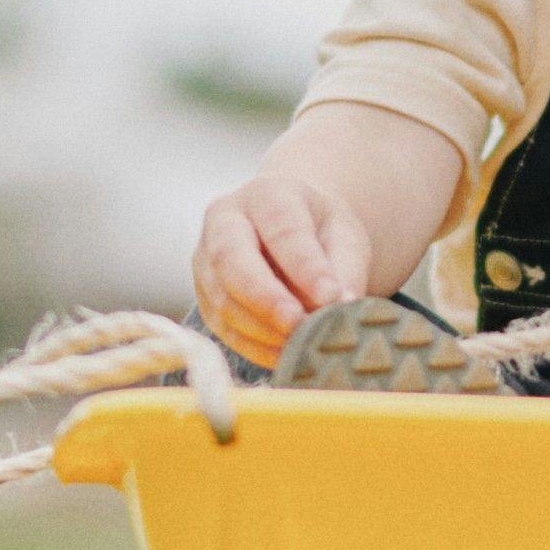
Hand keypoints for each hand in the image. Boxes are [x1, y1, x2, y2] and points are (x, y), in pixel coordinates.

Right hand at [191, 171, 379, 364]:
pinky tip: (283, 356)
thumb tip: (340, 308)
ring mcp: (206, 258)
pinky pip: (222, 327)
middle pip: (231, 258)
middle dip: (264, 297)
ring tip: (298, 347)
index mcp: (268, 194)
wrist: (288, 230)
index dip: (305, 266)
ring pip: (221, 299)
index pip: (282, 228)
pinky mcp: (204, 295)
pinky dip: (253, 346)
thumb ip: (345, 270)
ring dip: (260, 329)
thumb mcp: (344, 236)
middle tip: (297, 324)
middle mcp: (225, 220)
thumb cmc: (319, 232)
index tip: (331, 297)